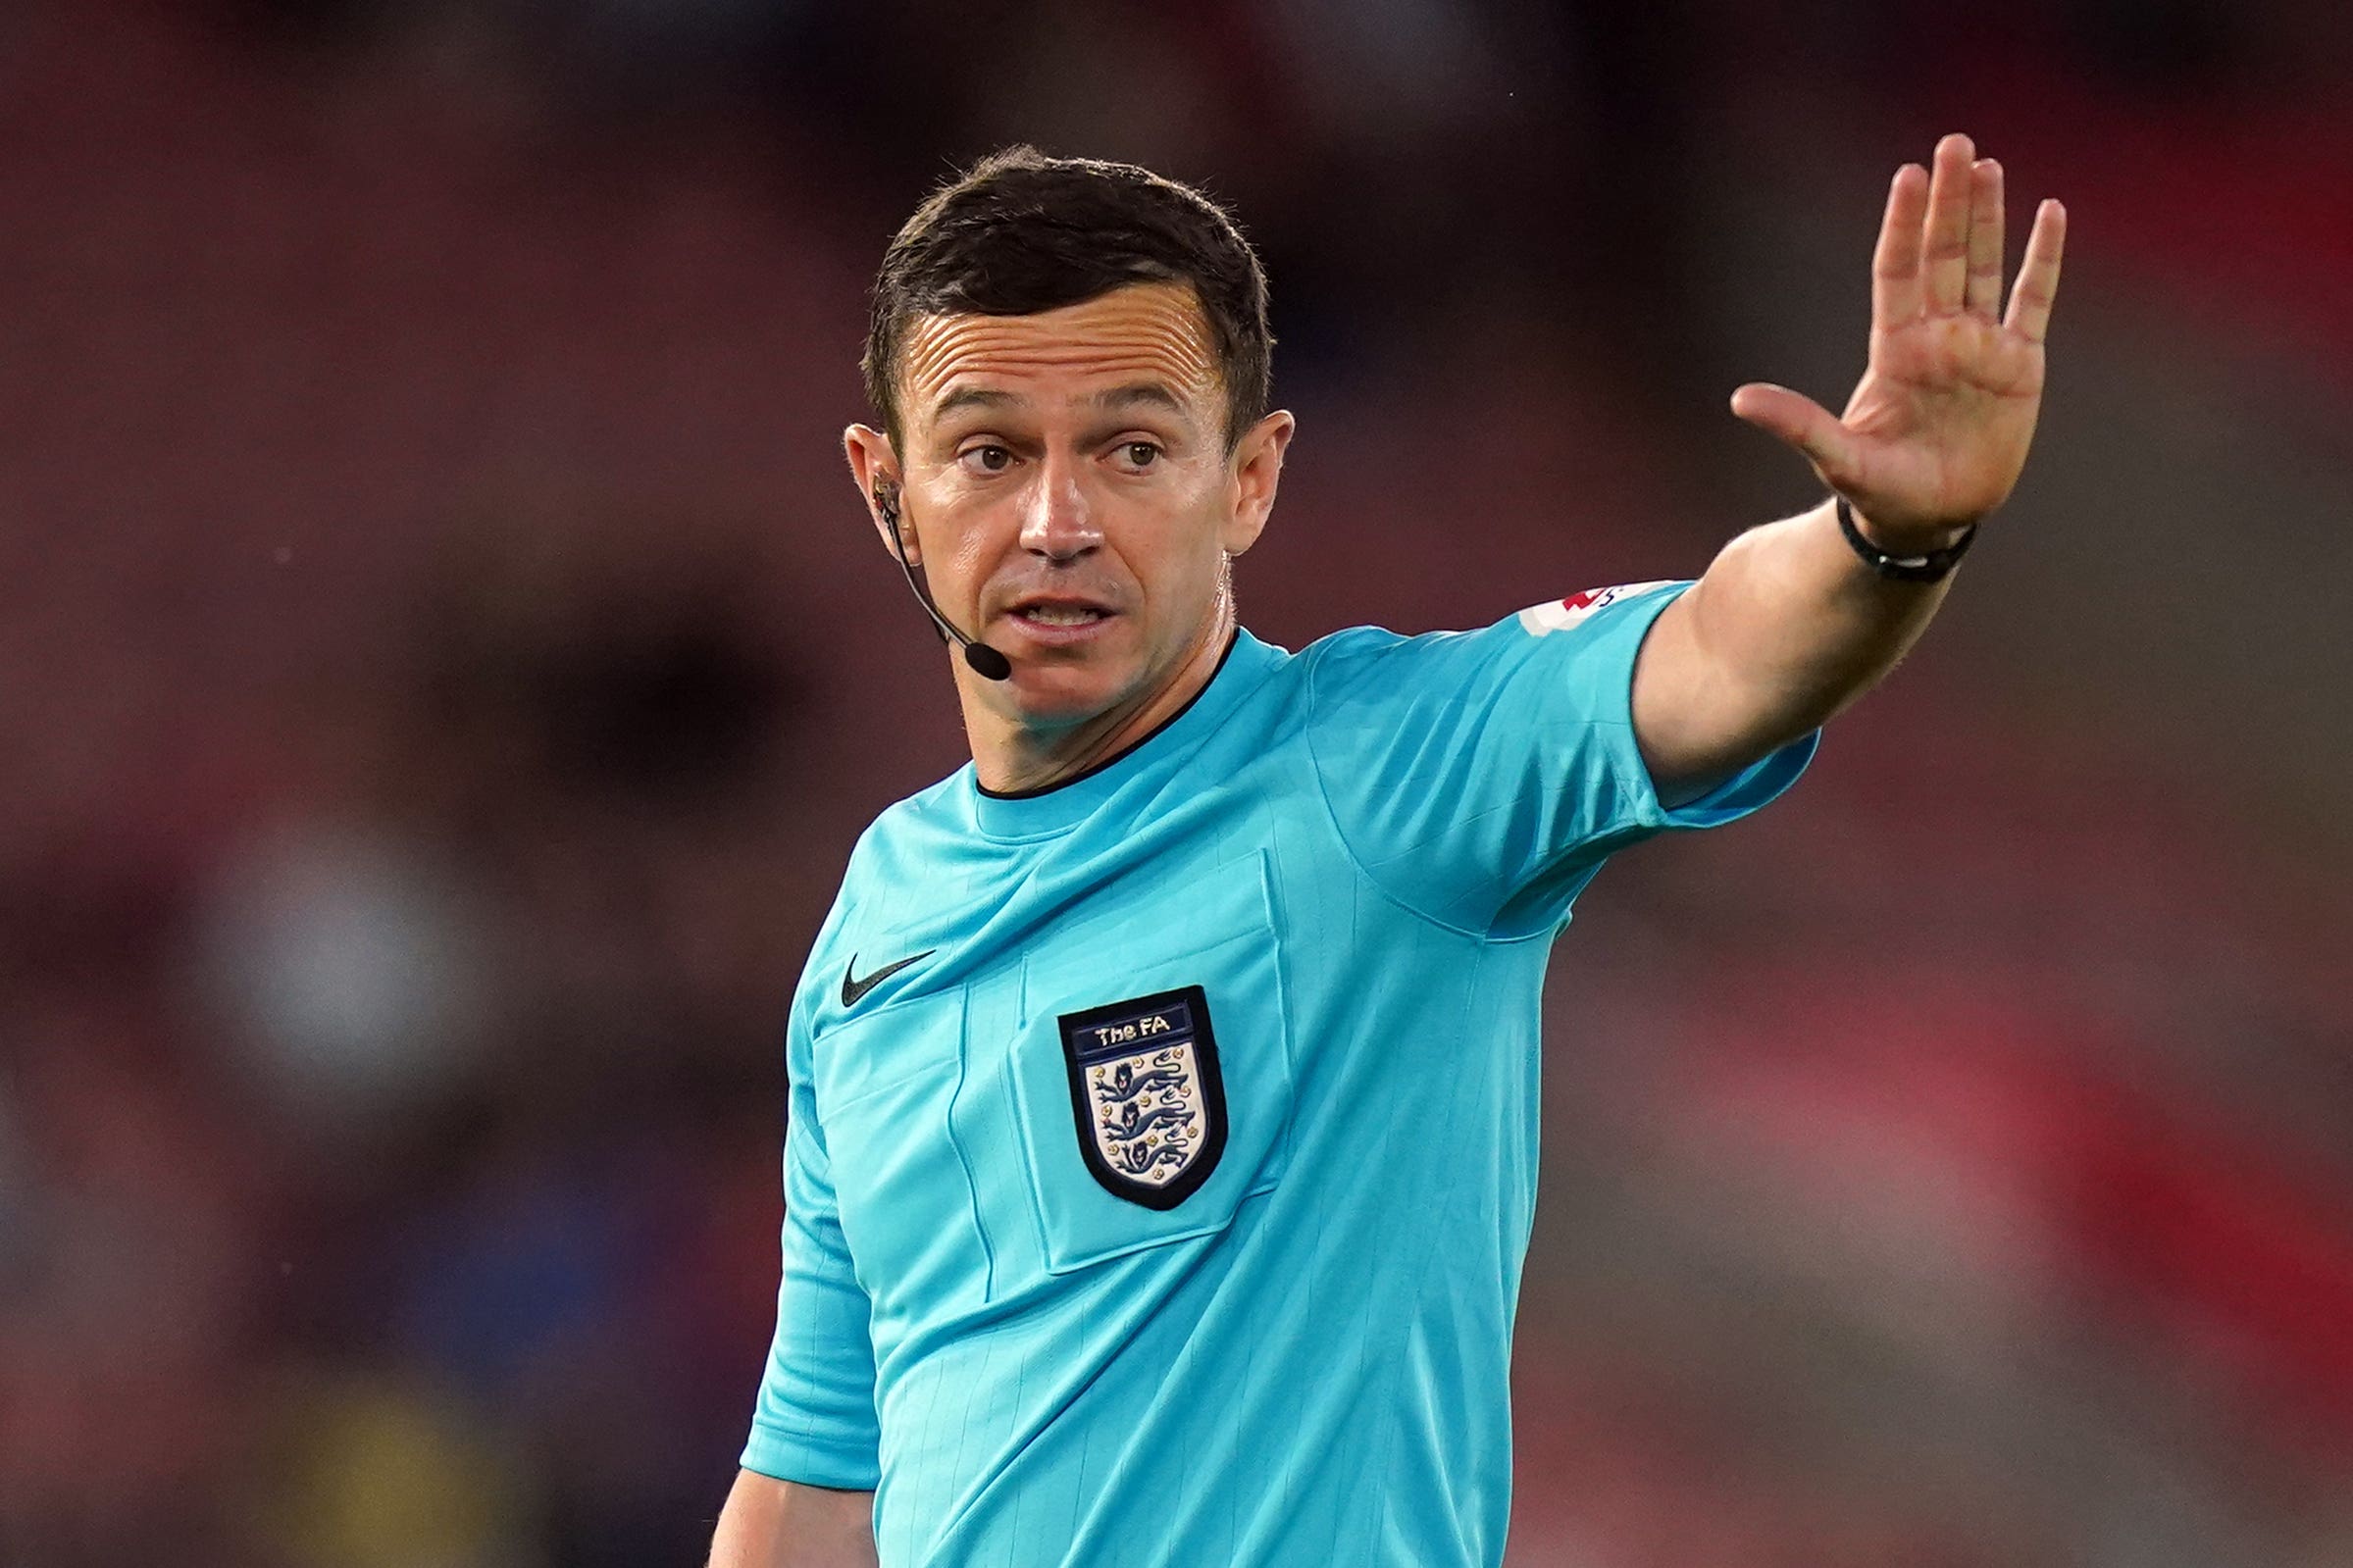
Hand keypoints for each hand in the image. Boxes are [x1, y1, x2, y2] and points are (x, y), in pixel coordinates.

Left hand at [1730, 133, 2066, 550]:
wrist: (1928, 522)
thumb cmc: (1878, 492)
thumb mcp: (1837, 458)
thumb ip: (1797, 424)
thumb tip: (1739, 400)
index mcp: (1895, 349)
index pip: (1898, 271)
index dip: (1903, 224)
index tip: (1907, 175)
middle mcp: (1937, 337)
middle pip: (1944, 255)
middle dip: (1949, 202)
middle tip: (1953, 143)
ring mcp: (1979, 347)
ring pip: (1985, 266)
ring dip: (1988, 217)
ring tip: (1988, 164)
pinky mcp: (2020, 365)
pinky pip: (2035, 300)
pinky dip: (2043, 259)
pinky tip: (2050, 212)